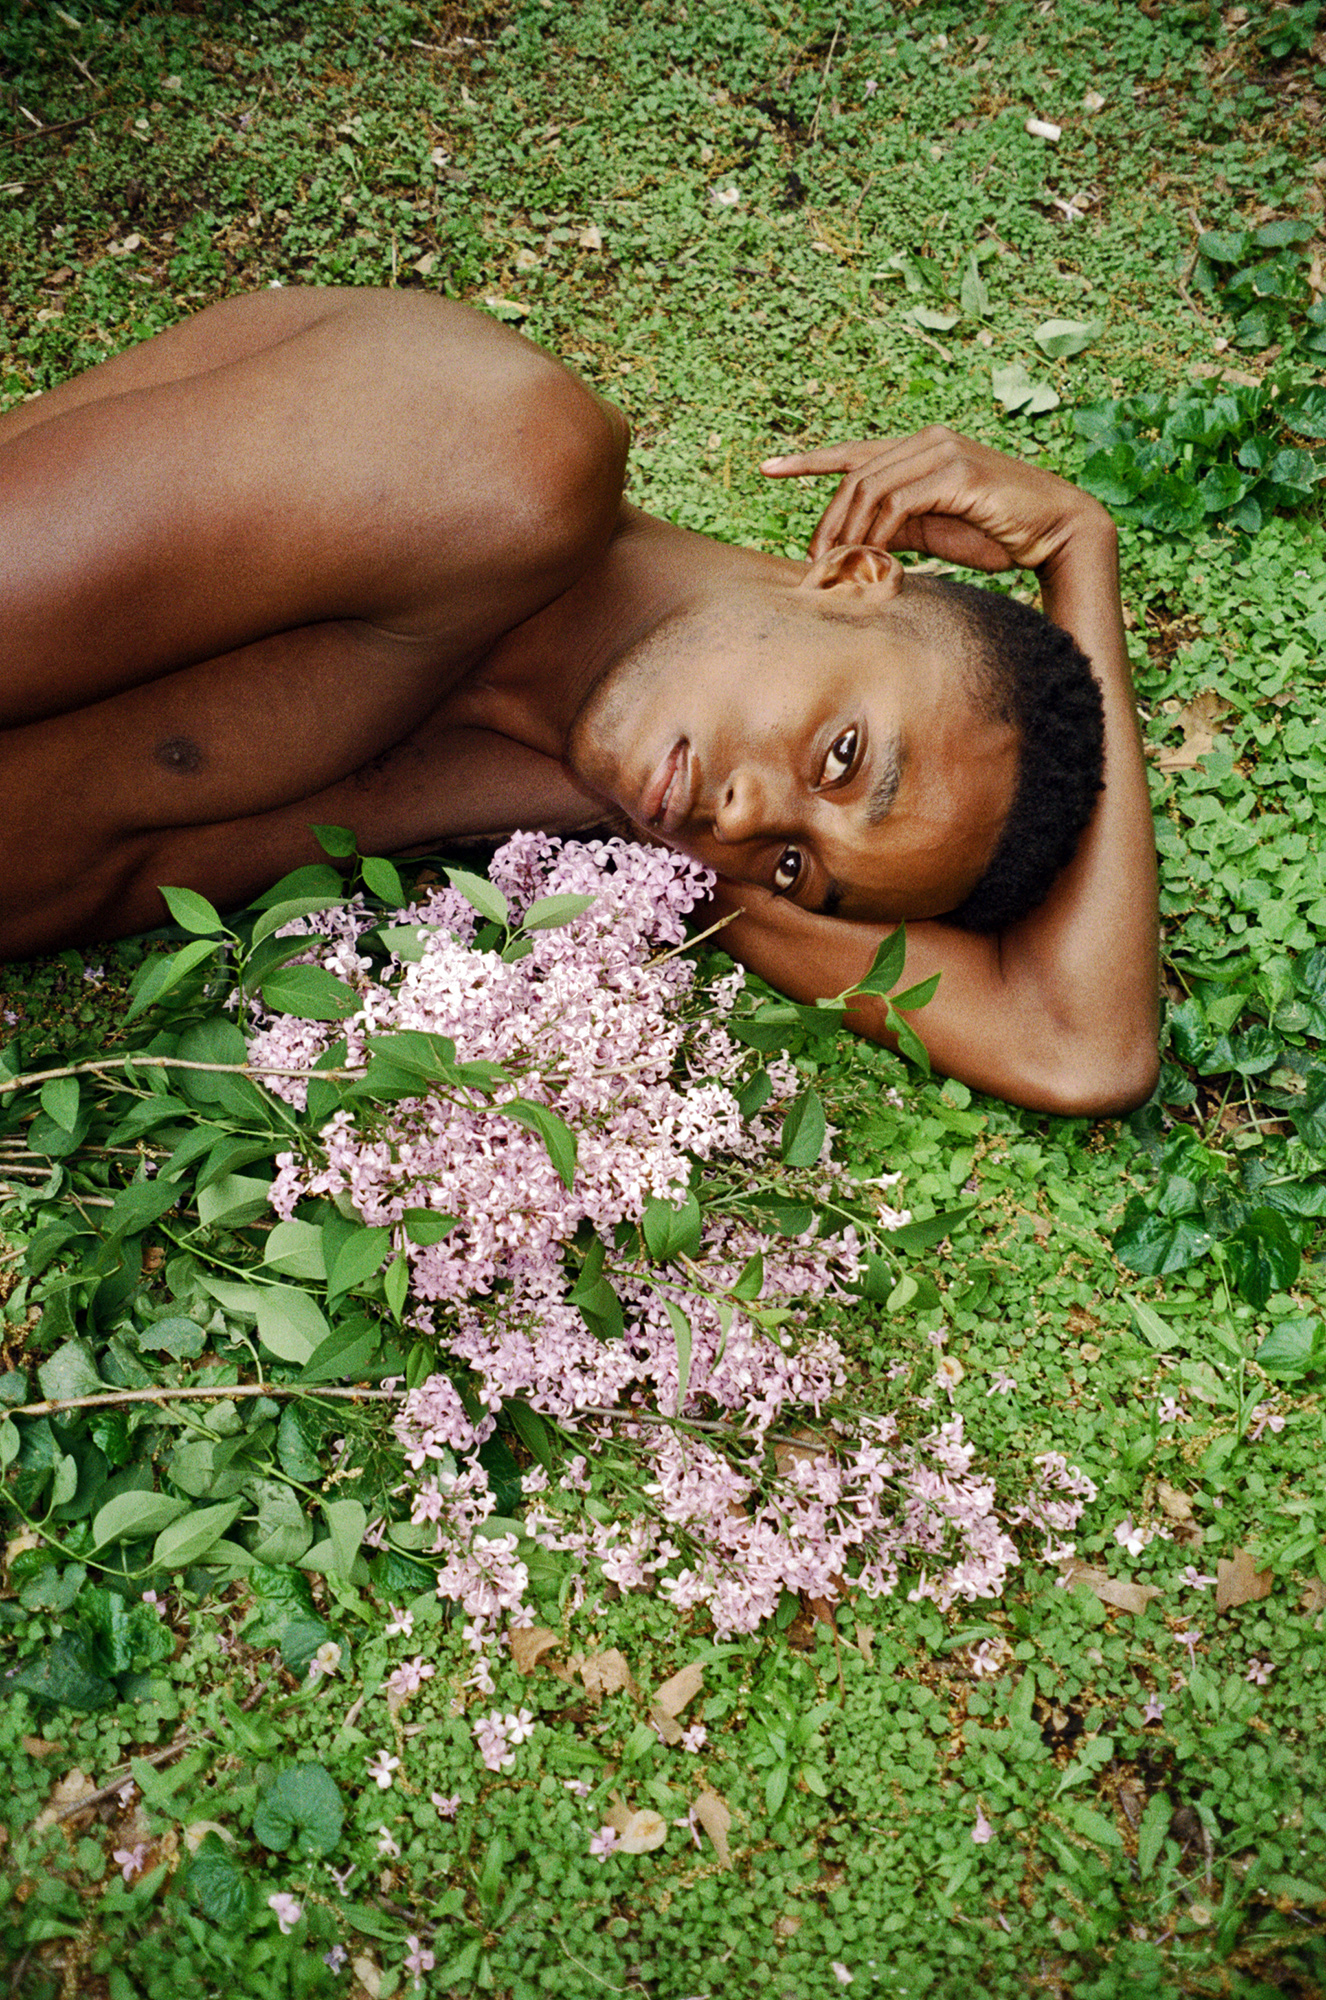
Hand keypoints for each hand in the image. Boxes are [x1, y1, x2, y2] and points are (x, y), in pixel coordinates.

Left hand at [761, 425, 1110, 573]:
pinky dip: (877, 532)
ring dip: (848, 532)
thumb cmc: (994, 533)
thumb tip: (851, 544)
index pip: (854, 452)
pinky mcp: (957, 471)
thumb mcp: (932, 533)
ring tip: (837, 567)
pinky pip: (898, 502)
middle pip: (855, 477)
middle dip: (828, 522)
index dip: (809, 459)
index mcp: (919, 449)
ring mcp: (942, 451)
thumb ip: (893, 528)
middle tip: (814, 564)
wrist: (1053, 531)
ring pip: (870, 488)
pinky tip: (870, 557)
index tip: (769, 467)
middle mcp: (927, 440)